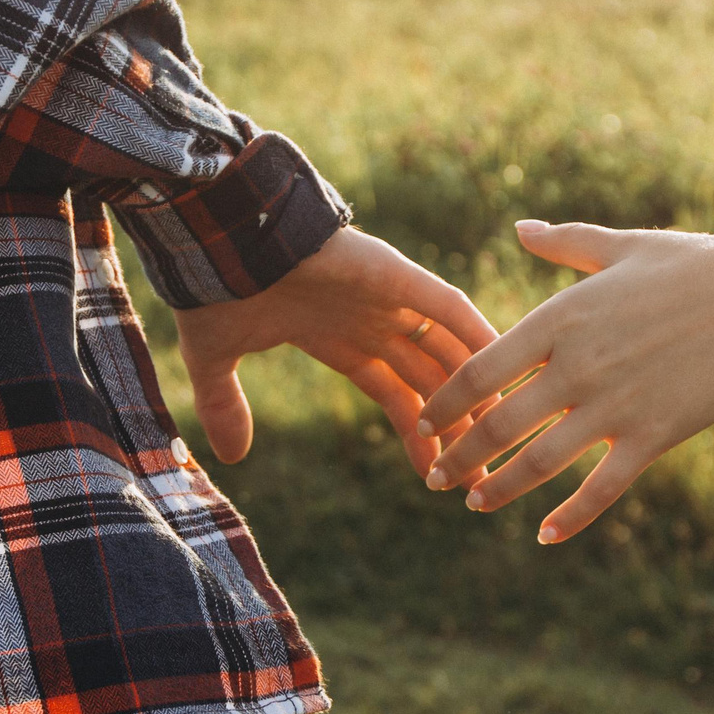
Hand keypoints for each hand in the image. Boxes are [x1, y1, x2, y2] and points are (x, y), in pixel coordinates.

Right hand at [172, 228, 497, 473]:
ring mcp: (385, 296)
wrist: (213, 232)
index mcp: (337, 339)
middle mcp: (370, 320)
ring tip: (500, 436)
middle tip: (483, 474)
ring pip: (446, 349)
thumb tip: (230, 457)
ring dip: (475, 391)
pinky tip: (501, 365)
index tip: (437, 480)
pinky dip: (475, 333)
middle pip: (431, 381)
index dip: (420, 437)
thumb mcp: (215, 357)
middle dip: (458, 427)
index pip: (396, 396)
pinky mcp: (393, 273)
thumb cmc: (211, 285)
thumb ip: (225, 405)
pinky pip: (446, 305)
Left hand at [417, 222, 713, 542]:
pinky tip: (546, 535)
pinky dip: (571, 516)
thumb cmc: (691, 263)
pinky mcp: (653, 435)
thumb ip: (564, 244)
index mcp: (560, 319)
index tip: (425, 421)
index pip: (481, 369)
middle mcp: (577, 366)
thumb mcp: (619, 247)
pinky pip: (601, 487)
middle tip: (435, 478)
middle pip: (497, 423)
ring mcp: (614, 405)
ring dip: (500, 487)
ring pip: (538, 462)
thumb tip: (520, 228)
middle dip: (459, 455)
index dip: (447, 401)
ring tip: (476, 501)